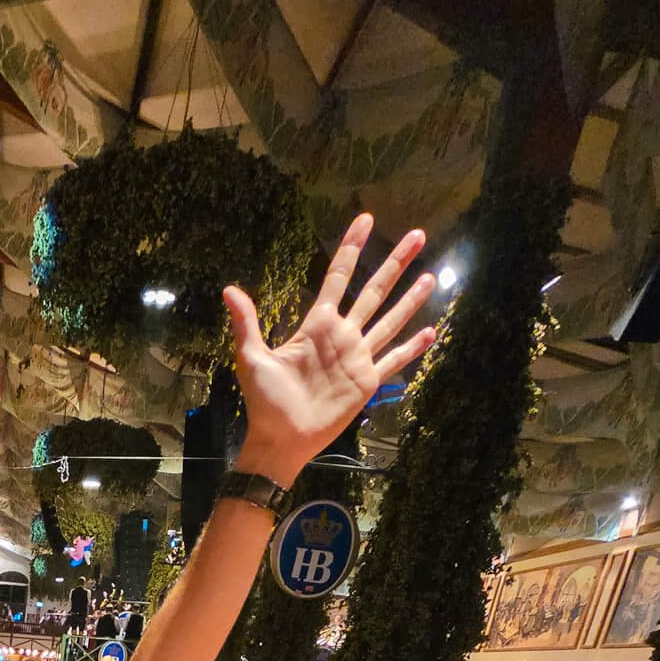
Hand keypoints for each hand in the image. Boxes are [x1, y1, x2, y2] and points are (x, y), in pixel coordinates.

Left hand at [227, 215, 436, 483]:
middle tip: (417, 235)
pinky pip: (393, 360)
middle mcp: (342, 336)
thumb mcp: (251, 358)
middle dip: (395, 263)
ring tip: (431, 274)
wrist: (281, 440)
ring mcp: (357, 358)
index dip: (352, 248)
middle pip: (374, 290)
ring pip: (390, 320)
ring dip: (410, 299)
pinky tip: (430, 331)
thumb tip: (228, 289)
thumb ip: (246, 323)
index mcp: (317, 325)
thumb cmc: (264, 402)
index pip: (339, 277)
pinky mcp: (367, 382)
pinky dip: (412, 348)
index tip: (365, 220)